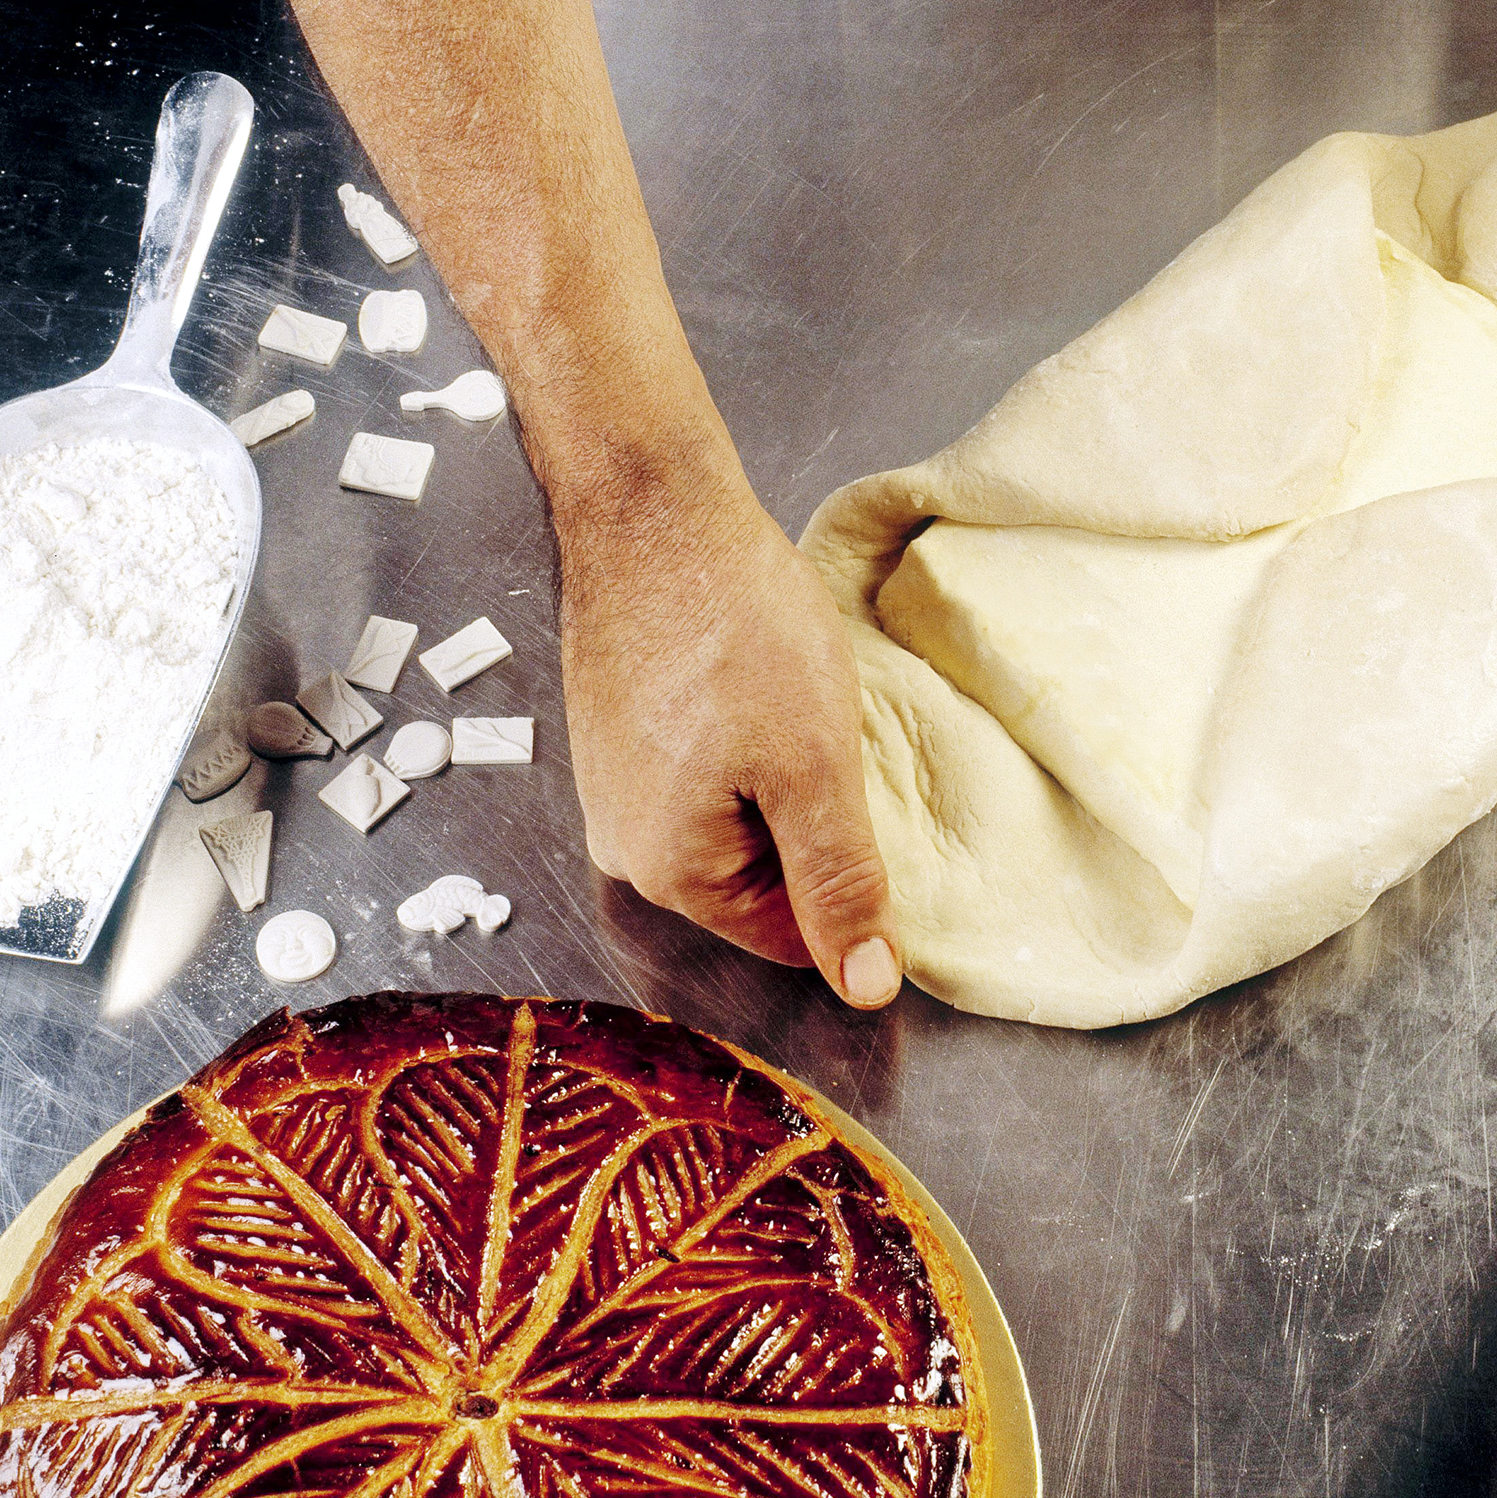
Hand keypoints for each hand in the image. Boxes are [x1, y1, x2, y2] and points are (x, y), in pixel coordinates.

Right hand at [556, 470, 902, 1008]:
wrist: (652, 508)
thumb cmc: (730, 627)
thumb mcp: (812, 767)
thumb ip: (839, 882)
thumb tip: (865, 989)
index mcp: (668, 871)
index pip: (789, 935)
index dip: (853, 888)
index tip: (881, 817)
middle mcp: (625, 843)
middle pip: (758, 879)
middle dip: (812, 826)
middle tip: (836, 745)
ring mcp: (615, 785)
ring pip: (734, 819)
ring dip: (781, 779)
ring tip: (796, 707)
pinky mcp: (620, 732)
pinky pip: (704, 772)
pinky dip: (746, 741)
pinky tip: (760, 686)